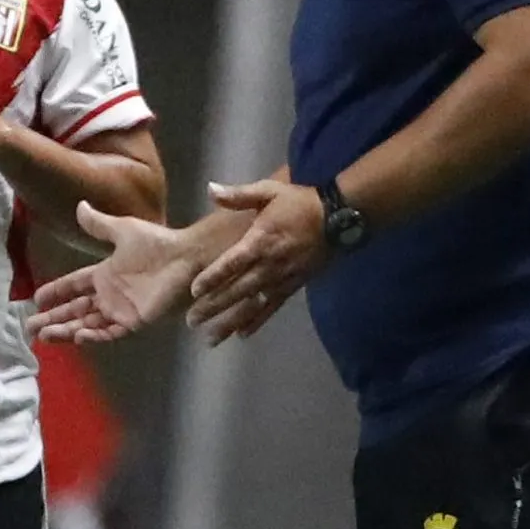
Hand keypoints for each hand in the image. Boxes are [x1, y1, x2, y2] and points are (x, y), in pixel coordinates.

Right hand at [28, 202, 208, 345]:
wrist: (186, 258)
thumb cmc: (158, 244)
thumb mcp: (123, 230)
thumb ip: (99, 224)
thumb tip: (79, 206)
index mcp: (105, 274)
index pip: (73, 286)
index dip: (56, 293)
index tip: (36, 300)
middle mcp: (110, 295)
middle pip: (75, 311)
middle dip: (53, 319)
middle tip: (30, 328)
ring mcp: (121, 310)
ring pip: (86, 325)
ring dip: (66, 331)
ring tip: (44, 336)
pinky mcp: (134, 322)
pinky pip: (110, 333)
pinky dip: (93, 336)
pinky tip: (77, 336)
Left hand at [185, 180, 327, 343]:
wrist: (338, 218)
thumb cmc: (299, 203)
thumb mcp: (269, 191)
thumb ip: (239, 195)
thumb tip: (210, 190)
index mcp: (260, 240)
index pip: (232, 262)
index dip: (214, 277)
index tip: (194, 290)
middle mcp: (269, 264)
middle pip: (237, 289)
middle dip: (214, 306)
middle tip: (191, 321)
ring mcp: (281, 278)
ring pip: (252, 304)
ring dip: (230, 321)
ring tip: (210, 338)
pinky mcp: (292, 286)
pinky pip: (272, 307)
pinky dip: (257, 321)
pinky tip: (241, 335)